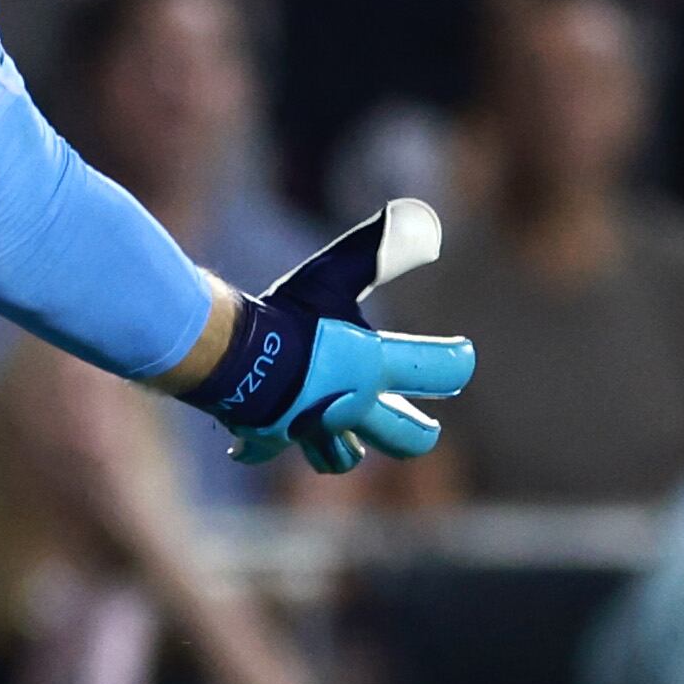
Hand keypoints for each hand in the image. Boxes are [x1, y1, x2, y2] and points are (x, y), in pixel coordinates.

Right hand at [213, 199, 476, 473]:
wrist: (224, 354)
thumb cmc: (285, 314)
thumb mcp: (333, 275)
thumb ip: (380, 251)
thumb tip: (425, 223)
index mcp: (374, 368)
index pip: (444, 370)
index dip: (457, 361)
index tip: (459, 353)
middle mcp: (350, 407)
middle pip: (408, 439)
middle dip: (419, 432)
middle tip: (423, 423)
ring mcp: (309, 429)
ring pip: (341, 460)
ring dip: (347, 449)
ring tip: (345, 431)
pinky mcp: (267, 438)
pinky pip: (266, 451)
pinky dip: (262, 445)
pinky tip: (257, 436)